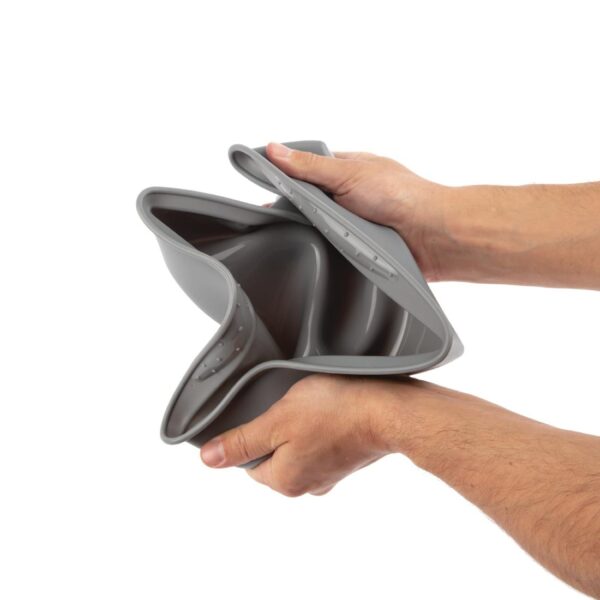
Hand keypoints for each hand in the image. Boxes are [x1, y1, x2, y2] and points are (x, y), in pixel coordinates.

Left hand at [200, 374, 406, 495]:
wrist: (389, 409)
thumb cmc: (335, 411)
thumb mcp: (277, 420)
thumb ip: (242, 441)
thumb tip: (209, 459)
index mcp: (285, 481)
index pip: (248, 463)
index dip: (253, 434)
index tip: (269, 413)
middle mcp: (306, 486)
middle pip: (273, 455)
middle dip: (277, 429)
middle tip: (293, 404)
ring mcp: (329, 475)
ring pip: (298, 448)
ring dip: (300, 427)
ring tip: (315, 406)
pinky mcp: (347, 462)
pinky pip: (321, 444)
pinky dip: (321, 428)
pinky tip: (331, 411)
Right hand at [265, 142, 599, 289]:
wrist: (433, 235)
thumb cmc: (401, 196)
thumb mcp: (347, 173)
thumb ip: (309, 166)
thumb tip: (274, 149)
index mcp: (345, 170)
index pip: (303, 171)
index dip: (281, 180)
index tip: (261, 190)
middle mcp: (348, 195)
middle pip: (307, 203)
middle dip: (295, 211)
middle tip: (278, 220)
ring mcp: (354, 222)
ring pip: (318, 229)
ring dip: (312, 233)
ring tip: (305, 236)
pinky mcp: (360, 247)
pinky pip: (333, 249)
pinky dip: (326, 250)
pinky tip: (322, 252)